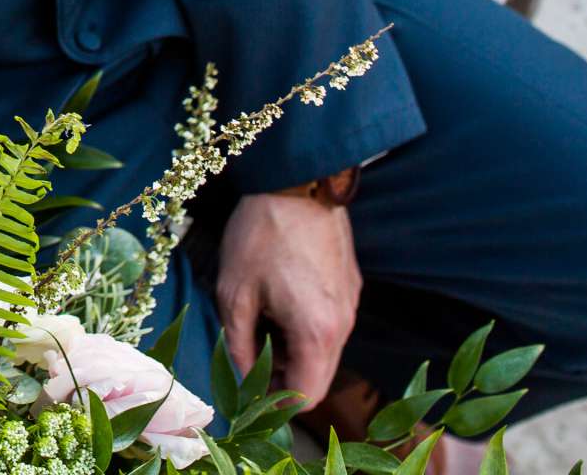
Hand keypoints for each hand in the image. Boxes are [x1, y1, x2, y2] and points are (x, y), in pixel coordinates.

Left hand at [214, 188, 360, 410]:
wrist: (298, 182)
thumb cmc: (261, 235)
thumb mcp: (234, 292)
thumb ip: (238, 343)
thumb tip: (242, 374)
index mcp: (316, 332)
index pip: (306, 395)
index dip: (277, 404)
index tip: (250, 395)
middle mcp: (343, 324)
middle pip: (319, 376)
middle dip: (284, 378)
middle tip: (249, 359)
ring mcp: (351, 303)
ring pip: (325, 351)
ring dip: (294, 352)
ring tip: (260, 325)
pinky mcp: (351, 285)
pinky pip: (331, 324)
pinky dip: (306, 329)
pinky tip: (279, 303)